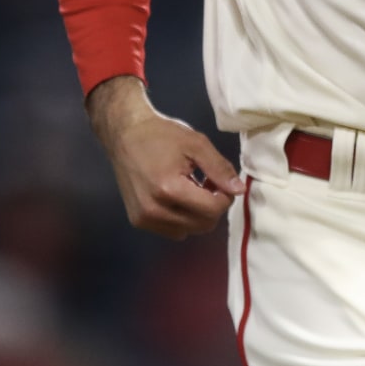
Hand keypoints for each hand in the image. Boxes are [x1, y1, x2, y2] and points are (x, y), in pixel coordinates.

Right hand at [86, 76, 243, 238]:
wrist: (125, 134)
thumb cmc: (162, 135)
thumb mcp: (197, 144)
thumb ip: (220, 168)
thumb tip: (239, 191)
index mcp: (169, 189)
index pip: (212, 210)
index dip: (225, 197)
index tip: (220, 180)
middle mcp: (154, 210)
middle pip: (202, 225)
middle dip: (213, 206)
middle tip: (207, 182)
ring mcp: (144, 219)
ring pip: (189, 230)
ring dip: (198, 214)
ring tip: (192, 188)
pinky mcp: (138, 221)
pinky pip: (173, 230)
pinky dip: (182, 218)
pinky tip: (178, 197)